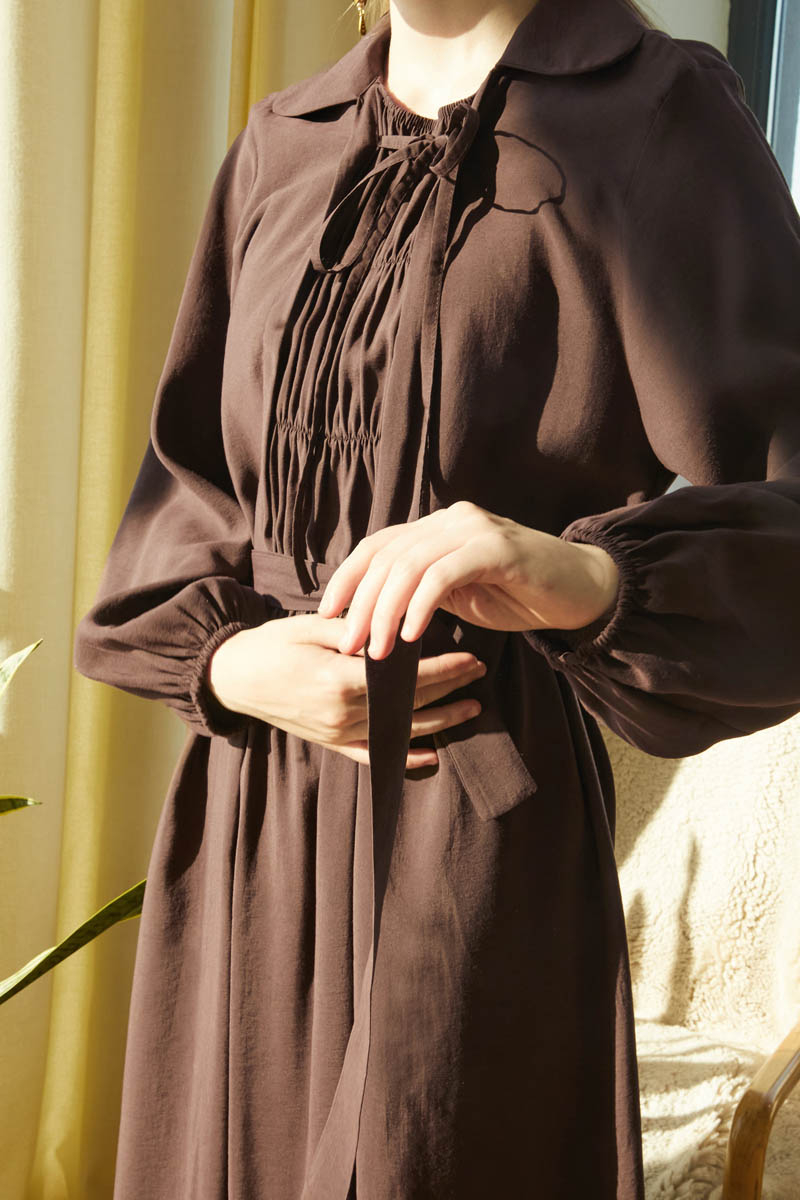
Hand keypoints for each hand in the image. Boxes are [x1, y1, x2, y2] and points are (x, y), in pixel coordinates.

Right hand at [206, 612, 487, 767]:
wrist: (233, 675)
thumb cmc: (272, 644)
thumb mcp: (313, 627)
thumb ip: (358, 633)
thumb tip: (399, 632)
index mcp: (340, 682)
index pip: (407, 680)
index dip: (444, 670)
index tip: (471, 659)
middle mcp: (342, 714)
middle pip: (410, 706)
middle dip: (450, 690)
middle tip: (480, 675)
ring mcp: (336, 733)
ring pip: (399, 733)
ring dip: (439, 723)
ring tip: (470, 710)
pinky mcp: (328, 743)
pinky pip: (372, 756)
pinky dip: (402, 758)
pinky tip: (430, 757)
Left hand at [316, 500, 619, 659]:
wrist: (584, 589)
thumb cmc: (521, 595)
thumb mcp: (461, 594)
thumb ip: (423, 593)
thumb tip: (377, 619)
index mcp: (437, 528)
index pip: (378, 546)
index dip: (347, 578)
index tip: (326, 613)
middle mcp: (451, 520)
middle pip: (387, 555)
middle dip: (361, 602)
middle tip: (347, 643)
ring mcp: (474, 529)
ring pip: (410, 565)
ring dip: (387, 611)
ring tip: (377, 650)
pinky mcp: (497, 547)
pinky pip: (444, 575)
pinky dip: (422, 606)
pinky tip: (412, 636)